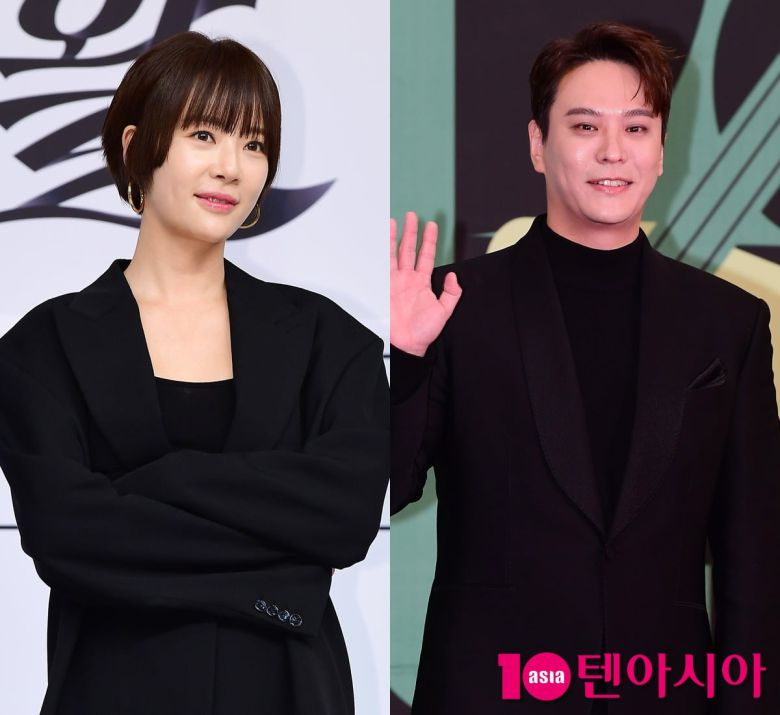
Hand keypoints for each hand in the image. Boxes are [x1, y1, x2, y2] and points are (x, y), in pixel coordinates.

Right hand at [390, 212, 461, 355]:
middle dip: (411, 232)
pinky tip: (378, 241)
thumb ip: (451, 293)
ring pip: (394, 254)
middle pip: (409, 250)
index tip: (431, 225)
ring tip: (394, 221)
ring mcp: (394, 281)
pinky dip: (379, 253)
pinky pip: (381, 266)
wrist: (406, 345)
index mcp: (422, 283)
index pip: (426, 256)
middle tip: (411, 216)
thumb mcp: (444, 311)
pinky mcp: (383, 287)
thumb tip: (453, 276)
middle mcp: (408, 279)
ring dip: (394, 237)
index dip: (429, 241)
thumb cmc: (424, 332)